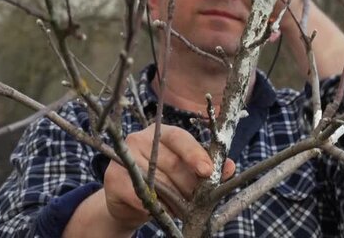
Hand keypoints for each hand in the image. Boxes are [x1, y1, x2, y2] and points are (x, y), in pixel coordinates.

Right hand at [103, 124, 235, 226]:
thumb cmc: (164, 182)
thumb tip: (230, 166)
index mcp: (163, 133)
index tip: (208, 171)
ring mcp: (125, 156)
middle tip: (198, 202)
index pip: (181, 138)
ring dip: (174, 199)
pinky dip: (155, 205)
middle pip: (171, 162)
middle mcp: (141, 138)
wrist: (129, 202)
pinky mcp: (113, 177)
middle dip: (189, 186)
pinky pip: (140, 193)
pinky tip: (163, 211)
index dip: (195, 154)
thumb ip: (208, 168)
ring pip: (157, 180)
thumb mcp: (187, 173)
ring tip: (182, 209)